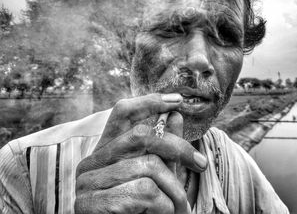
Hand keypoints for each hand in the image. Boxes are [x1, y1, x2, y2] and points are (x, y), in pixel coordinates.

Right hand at [75, 93, 207, 213]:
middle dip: (178, 149)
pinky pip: (144, 192)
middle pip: (141, 136)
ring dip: (174, 190)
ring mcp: (88, 183)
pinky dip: (164, 206)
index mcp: (105, 151)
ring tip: (180, 207)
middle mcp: (91, 162)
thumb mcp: (156, 175)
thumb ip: (163, 148)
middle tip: (201, 164)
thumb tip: (175, 115)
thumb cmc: (140, 210)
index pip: (122, 113)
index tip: (177, 100)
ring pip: (148, 167)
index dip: (149, 102)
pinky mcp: (91, 204)